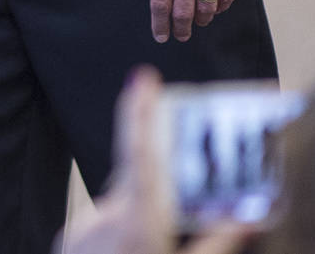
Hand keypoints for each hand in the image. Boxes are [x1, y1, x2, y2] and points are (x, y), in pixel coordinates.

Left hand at [56, 67, 255, 253]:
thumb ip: (215, 244)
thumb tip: (244, 218)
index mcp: (138, 221)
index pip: (139, 152)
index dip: (139, 112)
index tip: (143, 78)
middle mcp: (106, 218)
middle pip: (136, 183)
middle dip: (161, 187)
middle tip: (181, 204)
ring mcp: (83, 230)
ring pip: (119, 210)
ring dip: (141, 220)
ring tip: (153, 247)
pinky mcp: (70, 241)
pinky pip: (101, 228)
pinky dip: (121, 237)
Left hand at [149, 0, 242, 42]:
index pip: (160, 2)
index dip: (160, 23)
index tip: (161, 35)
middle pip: (184, 11)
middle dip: (181, 28)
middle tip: (180, 36)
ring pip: (207, 8)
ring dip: (201, 20)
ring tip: (197, 23)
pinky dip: (220, 7)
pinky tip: (214, 9)